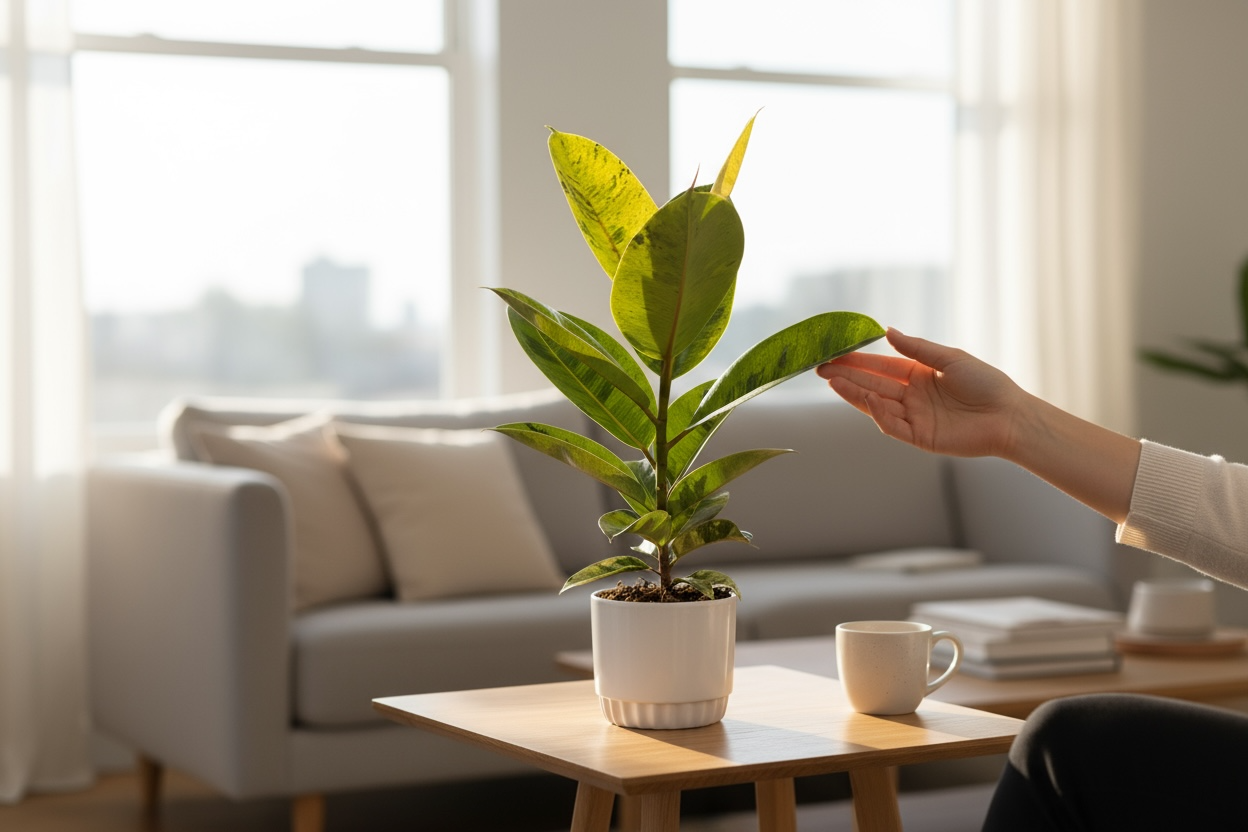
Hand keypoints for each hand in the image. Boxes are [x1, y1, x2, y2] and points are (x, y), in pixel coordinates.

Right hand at [818, 327, 1140, 522]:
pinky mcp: (919, 438)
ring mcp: (914, 417)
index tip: (834, 355)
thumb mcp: (951, 358)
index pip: (880, 367)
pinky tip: (867, 399)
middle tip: (821, 369)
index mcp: (919, 375)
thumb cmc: (988, 384)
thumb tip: (888, 331)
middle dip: (847, 376)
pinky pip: (892, 426)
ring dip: (855, 394)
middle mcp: (912, 396)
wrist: (1011, 416)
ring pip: (876, 405)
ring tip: (834, 382)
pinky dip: (878, 414)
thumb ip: (917, 348)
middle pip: (873, 385)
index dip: (857, 361)